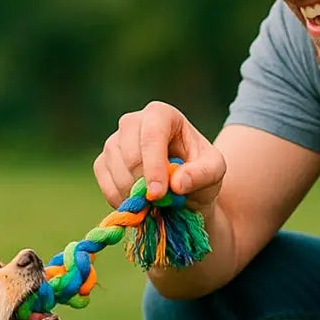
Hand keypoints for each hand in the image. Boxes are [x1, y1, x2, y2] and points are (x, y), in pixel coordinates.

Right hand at [93, 101, 225, 210]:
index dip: (153, 165)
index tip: (158, 194)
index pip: (152, 134)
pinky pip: (104, 181)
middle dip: (143, 183)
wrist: (185, 192)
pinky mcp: (104, 162)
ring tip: (155, 204)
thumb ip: (202, 174)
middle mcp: (133, 122)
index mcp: (161, 115)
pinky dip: (119, 199)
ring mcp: (115, 141)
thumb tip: (177, 184)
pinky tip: (138, 205)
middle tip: (160, 204)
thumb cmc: (200, 173)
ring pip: (114, 168)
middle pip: (129, 152)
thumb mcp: (215, 171)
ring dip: (133, 193)